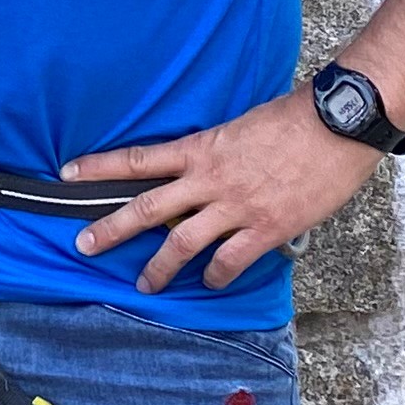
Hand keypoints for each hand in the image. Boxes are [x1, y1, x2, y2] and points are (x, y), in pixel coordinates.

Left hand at [64, 89, 382, 296]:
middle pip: (146, 207)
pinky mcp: (265, 228)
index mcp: (201, 148)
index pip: (137, 158)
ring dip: (159, 267)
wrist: (336, 125)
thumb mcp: (240, 126)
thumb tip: (205, 168)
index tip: (68, 174)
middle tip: (84, 245)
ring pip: (182, 243)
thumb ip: (217, 151)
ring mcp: (236, 206)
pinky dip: (217, 275)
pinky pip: (230, 259)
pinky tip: (211, 282)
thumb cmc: (293, 119)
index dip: (99, 167)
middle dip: (111, 228)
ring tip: (144, 285)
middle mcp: (209, 179)